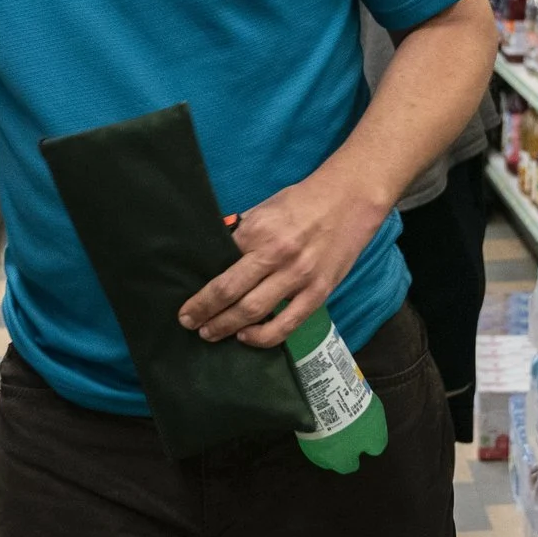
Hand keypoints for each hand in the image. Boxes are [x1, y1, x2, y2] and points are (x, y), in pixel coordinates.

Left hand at [177, 168, 390, 347]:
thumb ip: (242, 233)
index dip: (200, 289)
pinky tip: (246, 337)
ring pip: (254, 311)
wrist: (351, 199)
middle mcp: (276, 254)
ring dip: (226, 326)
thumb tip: (215, 256)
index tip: (186, 304)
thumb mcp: (264, 207)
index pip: (219, 265)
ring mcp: (299, 276)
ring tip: (210, 334)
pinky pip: (287, 323)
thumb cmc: (303, 201)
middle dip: (204, 311)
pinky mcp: (319, 292)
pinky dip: (263, 336)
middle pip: (230, 291)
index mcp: (258, 230)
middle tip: (188, 323)